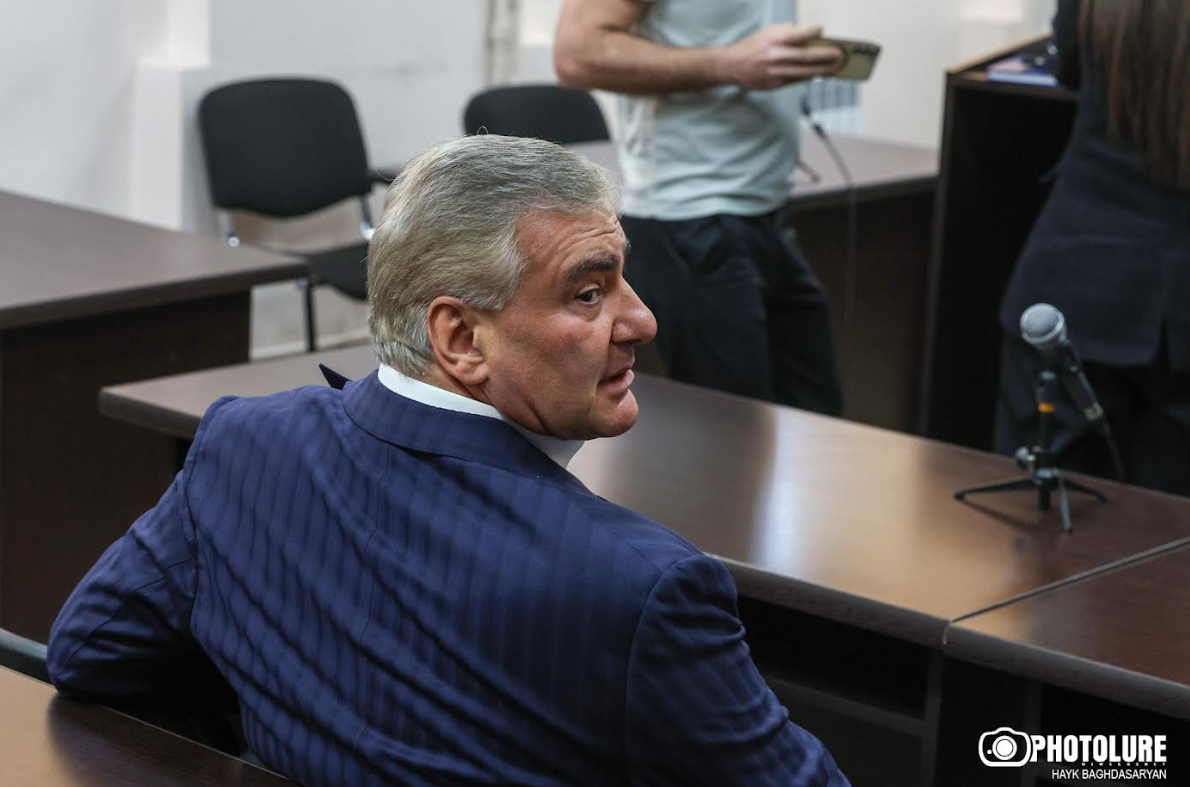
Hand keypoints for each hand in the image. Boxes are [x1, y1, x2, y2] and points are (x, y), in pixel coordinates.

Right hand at [722, 24, 842, 89]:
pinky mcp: (774, 84)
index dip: (811, 32)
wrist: (731, 66)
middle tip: (839, 55)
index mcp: (773, 40)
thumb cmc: (752, 46)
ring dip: (821, 70)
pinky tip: (817, 74)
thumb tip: (808, 35)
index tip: (822, 30)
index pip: (797, 35)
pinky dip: (807, 77)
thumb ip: (787, 31)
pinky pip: (795, 80)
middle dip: (824, 56)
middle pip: (805, 56)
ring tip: (834, 68)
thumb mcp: (767, 32)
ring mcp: (775, 72)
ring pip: (803, 72)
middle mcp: (775, 56)